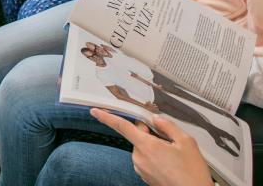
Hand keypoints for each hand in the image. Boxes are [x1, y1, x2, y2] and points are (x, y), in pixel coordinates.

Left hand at [91, 109, 213, 185]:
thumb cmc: (192, 174)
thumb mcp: (186, 142)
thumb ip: (168, 126)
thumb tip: (156, 119)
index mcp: (146, 146)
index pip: (122, 126)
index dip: (106, 117)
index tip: (95, 111)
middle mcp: (139, 158)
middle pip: (138, 137)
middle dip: (150, 135)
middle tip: (169, 142)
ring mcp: (141, 169)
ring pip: (143, 149)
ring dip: (153, 148)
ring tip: (173, 158)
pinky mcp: (144, 177)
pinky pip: (146, 160)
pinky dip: (155, 158)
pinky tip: (170, 165)